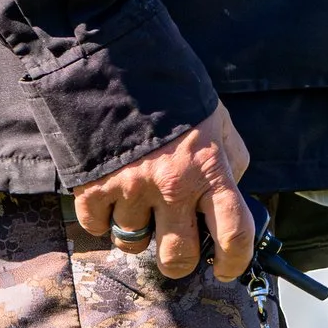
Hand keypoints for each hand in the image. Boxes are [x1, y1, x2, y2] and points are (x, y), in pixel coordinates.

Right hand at [73, 102, 253, 280]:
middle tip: (177, 251)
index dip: (234, 262)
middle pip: (178, 258)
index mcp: (210, 171)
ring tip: (139, 210)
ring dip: (137, 234)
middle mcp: (173, 186)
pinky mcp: (92, 185)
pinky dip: (102, 219)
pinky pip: (97, 227)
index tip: (227, 269)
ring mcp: (131, 188)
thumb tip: (229, 197)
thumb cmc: (172, 92)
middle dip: (179, 262)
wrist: (113, 58)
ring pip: (133, 245)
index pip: (234, 235)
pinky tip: (110, 199)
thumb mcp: (217, 124)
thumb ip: (227, 164)